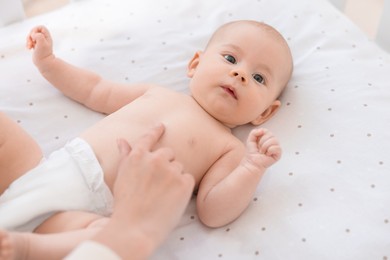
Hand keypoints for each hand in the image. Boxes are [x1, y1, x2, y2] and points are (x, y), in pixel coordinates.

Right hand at [26, 26, 53, 64]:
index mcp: (47, 37)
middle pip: (34, 31)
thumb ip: (39, 36)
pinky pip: (30, 42)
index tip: (34, 37)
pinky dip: (28, 44)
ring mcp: (40, 43)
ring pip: (31, 36)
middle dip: (30, 36)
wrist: (44, 63)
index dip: (35, 30)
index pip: (41, 27)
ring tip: (29, 47)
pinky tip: (29, 49)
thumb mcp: (42, 43)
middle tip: (31, 42)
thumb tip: (34, 35)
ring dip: (28, 40)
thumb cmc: (43, 54)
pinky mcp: (36, 47)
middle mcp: (44, 39)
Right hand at [109, 123, 194, 255]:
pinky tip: (172, 199)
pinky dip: (184, 188)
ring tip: (163, 195)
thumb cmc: (125, 205)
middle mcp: (155, 159)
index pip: (149, 138)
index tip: (161, 126)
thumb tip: (121, 140)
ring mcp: (171, 170)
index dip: (155, 131)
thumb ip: (125, 156)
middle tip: (158, 184)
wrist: (134, 227)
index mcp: (138, 156)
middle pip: (169, 153)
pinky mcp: (184, 183)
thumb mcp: (122, 177)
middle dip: (166, 164)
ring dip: (175, 177)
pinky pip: (188, 179)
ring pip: (179, 167)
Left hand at [244, 128, 281, 170]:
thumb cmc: (252, 152)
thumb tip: (262, 130)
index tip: (257, 142)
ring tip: (262, 152)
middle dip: (262, 142)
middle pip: (270, 135)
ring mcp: (276, 147)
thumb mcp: (250, 139)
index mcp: (266, 137)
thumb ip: (254, 132)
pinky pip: (277, 148)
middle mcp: (272, 141)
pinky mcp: (278, 154)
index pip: (266, 131)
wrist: (252, 162)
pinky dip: (270, 150)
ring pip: (274, 140)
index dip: (260, 135)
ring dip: (265, 146)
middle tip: (259, 148)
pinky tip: (267, 154)